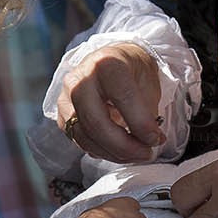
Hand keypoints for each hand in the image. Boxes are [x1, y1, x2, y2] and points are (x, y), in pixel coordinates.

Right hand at [59, 44, 164, 162]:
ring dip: (115, 153)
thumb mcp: (149, 82)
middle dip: (125, 146)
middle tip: (146, 153)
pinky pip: (81, 142)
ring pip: (86, 137)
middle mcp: (80, 79)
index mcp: (106, 63)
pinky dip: (104, 152)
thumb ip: (149, 112)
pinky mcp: (62, 117)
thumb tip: (151, 141)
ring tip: (137, 154)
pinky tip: (120, 151)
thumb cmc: (132, 72)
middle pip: (97, 122)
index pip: (123, 97)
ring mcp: (66, 98)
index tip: (156, 138)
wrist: (111, 64)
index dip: (141, 123)